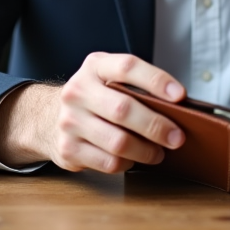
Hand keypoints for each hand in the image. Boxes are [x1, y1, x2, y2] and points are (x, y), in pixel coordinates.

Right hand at [0, 52, 185, 172]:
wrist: (48, 116)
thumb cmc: (93, 97)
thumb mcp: (108, 78)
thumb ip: (135, 86)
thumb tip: (176, 110)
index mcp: (95, 67)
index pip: (127, 66)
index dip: (156, 80)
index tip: (180, 95)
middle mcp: (78, 91)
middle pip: (123, 109)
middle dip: (157, 126)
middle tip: (177, 137)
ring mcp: (70, 121)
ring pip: (117, 142)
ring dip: (146, 151)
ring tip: (160, 152)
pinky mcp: (68, 149)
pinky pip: (108, 162)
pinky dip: (128, 163)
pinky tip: (134, 159)